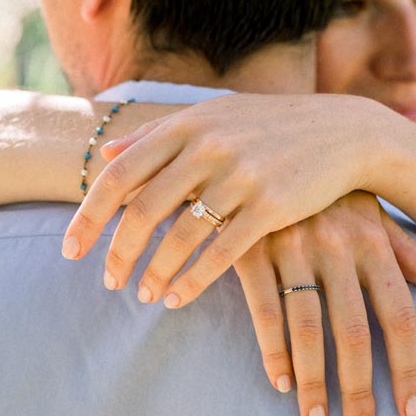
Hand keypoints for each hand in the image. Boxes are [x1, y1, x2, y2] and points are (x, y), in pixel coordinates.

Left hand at [62, 92, 395, 295]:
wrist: (345, 131)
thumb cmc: (271, 126)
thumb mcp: (213, 117)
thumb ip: (157, 135)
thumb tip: (105, 153)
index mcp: (187, 123)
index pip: (120, 173)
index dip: (90, 215)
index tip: (70, 250)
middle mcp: (208, 146)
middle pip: (143, 209)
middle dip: (118, 251)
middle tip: (106, 282)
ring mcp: (241, 175)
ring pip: (180, 235)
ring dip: (154, 271)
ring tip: (141, 295)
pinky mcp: (272, 206)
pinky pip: (221, 252)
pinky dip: (192, 280)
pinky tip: (176, 298)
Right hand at [230, 194, 415, 415]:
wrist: (257, 141)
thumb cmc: (320, 185)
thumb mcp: (366, 209)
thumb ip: (403, 248)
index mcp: (371, 238)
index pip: (400, 314)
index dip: (408, 366)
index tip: (411, 412)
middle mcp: (336, 243)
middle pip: (355, 330)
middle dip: (359, 387)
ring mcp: (291, 244)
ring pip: (308, 325)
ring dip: (312, 380)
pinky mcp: (250, 247)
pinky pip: (264, 307)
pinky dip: (272, 348)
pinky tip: (278, 381)